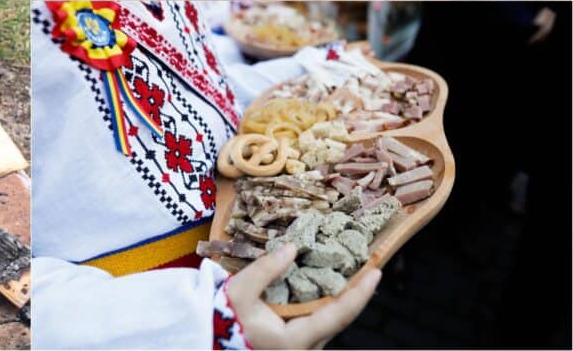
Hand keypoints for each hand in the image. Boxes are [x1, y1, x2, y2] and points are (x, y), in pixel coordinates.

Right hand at [226, 244, 380, 348]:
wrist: (211, 336)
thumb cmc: (225, 316)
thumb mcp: (240, 290)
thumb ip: (266, 269)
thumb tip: (292, 247)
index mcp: (295, 340)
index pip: (337, 316)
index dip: (359, 294)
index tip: (376, 272)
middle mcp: (306, 348)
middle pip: (341, 320)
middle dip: (357, 293)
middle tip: (370, 266)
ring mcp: (303, 347)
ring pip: (332, 322)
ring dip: (345, 297)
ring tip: (356, 272)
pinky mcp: (298, 342)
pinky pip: (321, 321)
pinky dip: (330, 302)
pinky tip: (332, 284)